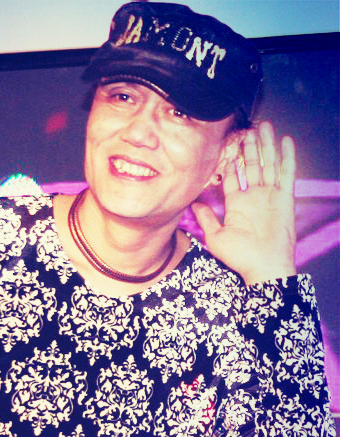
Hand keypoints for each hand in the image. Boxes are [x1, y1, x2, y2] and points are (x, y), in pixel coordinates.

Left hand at [192, 121, 296, 284]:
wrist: (264, 267)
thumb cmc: (240, 257)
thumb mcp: (216, 237)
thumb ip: (206, 219)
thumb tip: (193, 204)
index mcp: (237, 204)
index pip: (233, 177)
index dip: (231, 161)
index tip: (227, 145)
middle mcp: (254, 197)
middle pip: (252, 165)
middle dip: (250, 147)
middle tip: (248, 129)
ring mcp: (270, 196)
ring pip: (269, 164)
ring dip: (266, 145)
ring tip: (264, 126)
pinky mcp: (285, 198)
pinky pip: (287, 173)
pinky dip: (287, 156)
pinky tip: (285, 140)